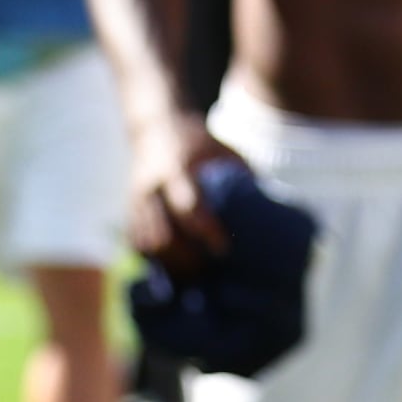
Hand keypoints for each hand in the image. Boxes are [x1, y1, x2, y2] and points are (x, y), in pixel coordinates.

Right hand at [125, 117, 248, 270]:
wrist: (155, 127)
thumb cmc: (198, 142)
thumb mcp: (222, 149)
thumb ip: (242, 174)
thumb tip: (272, 207)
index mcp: (177, 168)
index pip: (189, 207)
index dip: (206, 232)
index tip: (224, 250)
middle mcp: (152, 187)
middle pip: (162, 235)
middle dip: (185, 259)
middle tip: (208, 270)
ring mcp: (136, 200)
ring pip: (146, 244)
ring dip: (169, 263)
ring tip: (194, 274)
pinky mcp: (129, 210)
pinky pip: (137, 244)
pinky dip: (155, 259)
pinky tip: (174, 266)